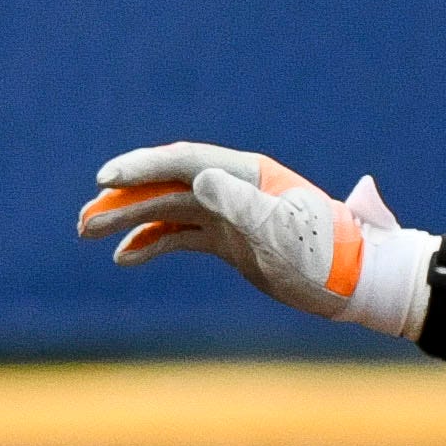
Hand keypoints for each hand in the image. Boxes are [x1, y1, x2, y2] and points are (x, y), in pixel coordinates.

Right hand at [76, 144, 426, 331]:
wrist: (361, 284)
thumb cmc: (330, 255)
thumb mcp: (285, 231)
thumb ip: (242, 203)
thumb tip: (198, 176)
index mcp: (247, 174)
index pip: (182, 162)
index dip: (140, 168)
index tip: (105, 181)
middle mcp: (234, 187)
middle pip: (166, 185)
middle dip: (123, 200)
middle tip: (84, 220)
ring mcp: (230, 214)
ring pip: (167, 210)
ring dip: (128, 221)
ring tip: (87, 233)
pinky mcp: (231, 242)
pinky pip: (182, 237)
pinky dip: (153, 245)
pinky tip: (125, 259)